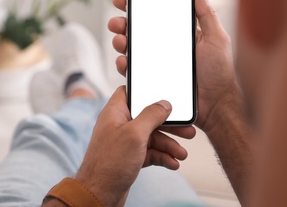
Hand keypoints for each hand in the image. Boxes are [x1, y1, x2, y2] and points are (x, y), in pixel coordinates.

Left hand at [75, 86, 195, 205]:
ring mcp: (126, 142)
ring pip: (152, 137)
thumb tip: (164, 104)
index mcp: (116, 112)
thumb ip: (151, 115)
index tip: (165, 95)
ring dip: (169, 145)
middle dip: (169, 125)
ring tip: (182, 153)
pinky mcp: (130, 157)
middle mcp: (120, 125)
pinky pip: (151, 152)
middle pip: (149, 118)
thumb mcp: (135, 134)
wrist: (99, 195)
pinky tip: (172, 163)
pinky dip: (162, 157)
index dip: (147, 92)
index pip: (131, 93)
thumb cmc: (109, 164)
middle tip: (187, 129)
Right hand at [108, 0, 242, 132]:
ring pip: (133, 50)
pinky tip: (124, 62)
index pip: (155, 16)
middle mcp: (166, 48)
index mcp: (179, 34)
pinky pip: (135, 72)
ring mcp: (159, 65)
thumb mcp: (216, 39)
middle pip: (138, 32)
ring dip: (121, 43)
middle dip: (122, 24)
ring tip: (120, 41)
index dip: (137, 6)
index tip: (122, 0)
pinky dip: (125, 65)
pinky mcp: (154, 81)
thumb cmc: (220, 72)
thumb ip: (207, 15)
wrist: (216, 104)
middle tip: (117, 23)